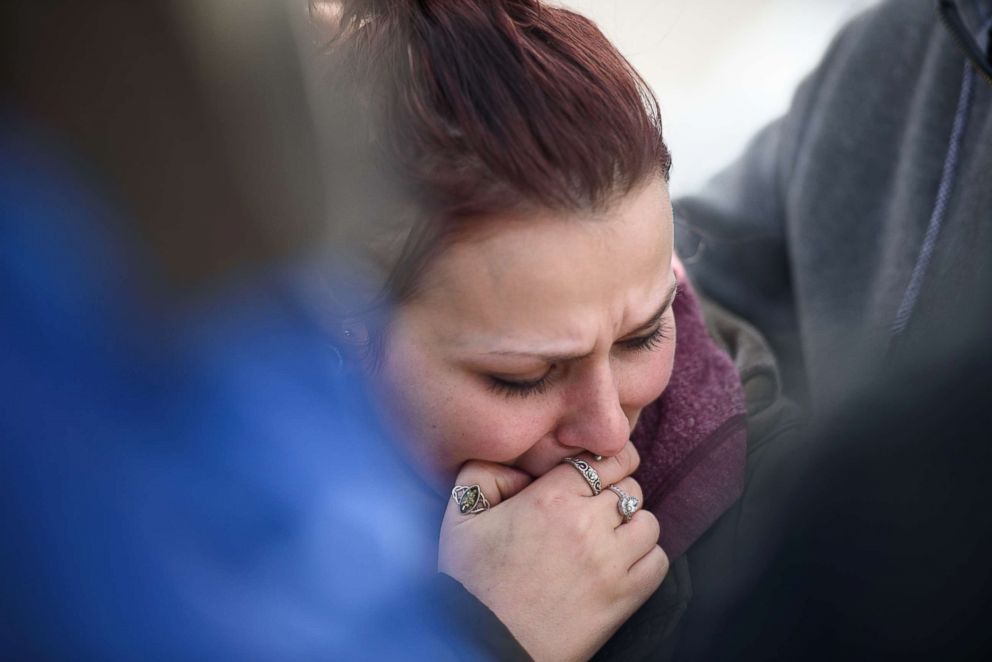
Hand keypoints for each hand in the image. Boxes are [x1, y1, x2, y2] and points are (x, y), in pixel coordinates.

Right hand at [438, 442, 667, 660]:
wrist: (483, 643)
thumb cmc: (469, 583)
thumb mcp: (460, 518)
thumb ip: (481, 473)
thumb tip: (519, 465)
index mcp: (549, 498)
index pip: (604, 461)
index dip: (607, 462)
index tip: (601, 471)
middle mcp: (586, 524)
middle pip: (629, 488)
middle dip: (615, 494)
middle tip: (597, 509)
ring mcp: (609, 562)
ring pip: (647, 523)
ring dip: (632, 526)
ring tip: (610, 537)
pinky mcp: (623, 597)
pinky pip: (657, 561)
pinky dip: (646, 558)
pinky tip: (623, 563)